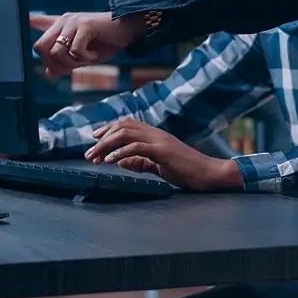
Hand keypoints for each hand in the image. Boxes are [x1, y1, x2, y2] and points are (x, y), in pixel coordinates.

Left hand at [30, 12, 144, 77]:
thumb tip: (49, 73)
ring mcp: (72, 22)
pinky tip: (94, 54)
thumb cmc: (105, 41)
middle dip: (54, 64)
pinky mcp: (84, 26)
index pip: (36, 21)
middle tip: (71, 66)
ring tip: (85, 60)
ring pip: (55, 51)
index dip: (25, 22)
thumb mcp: (82, 56)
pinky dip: (84, 58)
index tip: (19, 20)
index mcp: (60, 26)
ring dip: (71, 63)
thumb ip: (65, 62)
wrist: (127, 30)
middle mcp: (62, 21)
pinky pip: (74, 50)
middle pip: (39, 46)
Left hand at [83, 118, 243, 191]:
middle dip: (102, 138)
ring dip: (106, 145)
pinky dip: (120, 153)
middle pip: (122, 127)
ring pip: (126, 134)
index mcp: (155, 135)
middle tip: (89, 153)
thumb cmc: (186, 171)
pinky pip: (137, 147)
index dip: (108, 129)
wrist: (208, 173)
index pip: (127, 124)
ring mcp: (159, 140)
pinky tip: (110, 161)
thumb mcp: (158, 166)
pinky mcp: (163, 150)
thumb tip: (120, 161)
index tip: (94, 140)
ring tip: (94, 156)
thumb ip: (140, 162)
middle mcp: (155, 133)